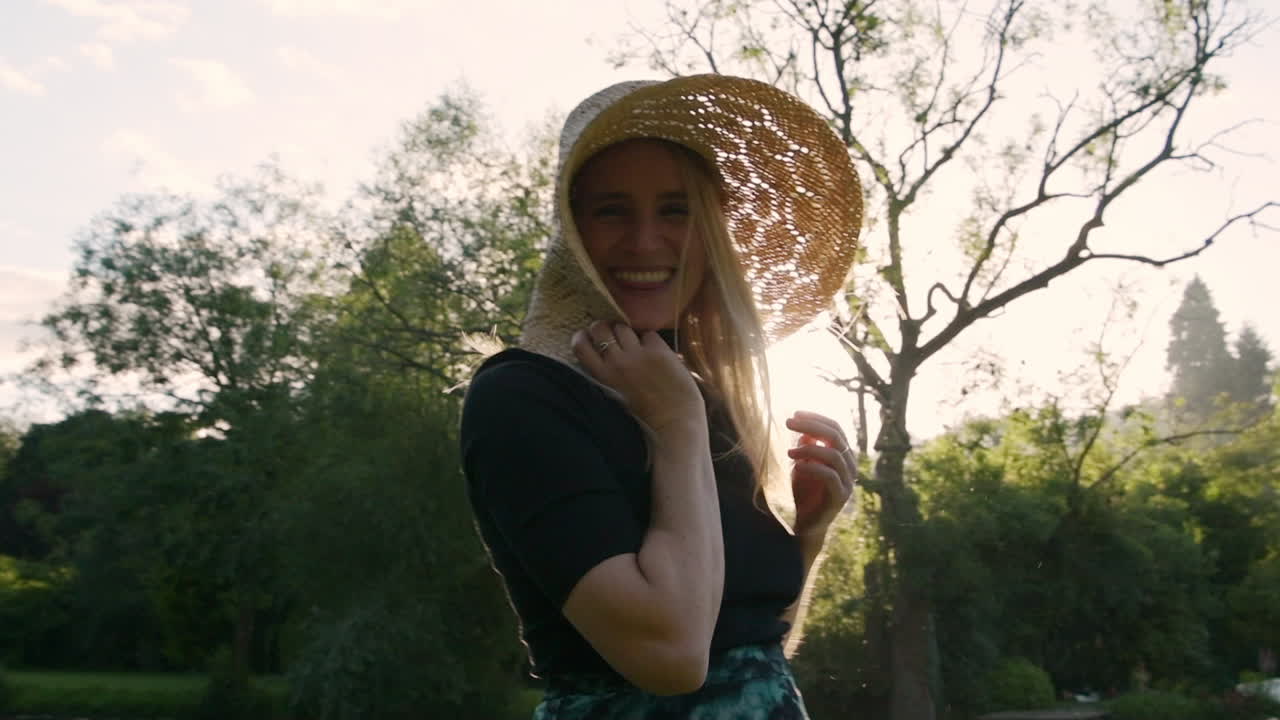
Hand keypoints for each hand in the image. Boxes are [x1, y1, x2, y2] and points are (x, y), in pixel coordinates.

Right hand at [572, 321, 704, 433]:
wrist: (675, 424)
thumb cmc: (644, 419)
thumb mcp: (613, 398)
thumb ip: (606, 378)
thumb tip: (603, 358)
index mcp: (602, 377)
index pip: (580, 345)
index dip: (583, 336)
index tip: (588, 336)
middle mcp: (617, 362)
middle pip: (600, 328)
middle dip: (604, 327)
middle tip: (611, 334)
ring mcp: (638, 354)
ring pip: (623, 327)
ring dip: (626, 332)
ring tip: (635, 343)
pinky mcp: (659, 351)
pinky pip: (649, 334)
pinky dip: (650, 340)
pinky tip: (656, 352)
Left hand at [785, 410, 854, 540]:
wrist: (807, 523)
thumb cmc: (804, 491)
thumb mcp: (802, 463)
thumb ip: (806, 447)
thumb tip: (803, 429)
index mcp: (843, 454)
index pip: (835, 428)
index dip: (815, 418)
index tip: (794, 414)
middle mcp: (849, 466)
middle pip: (836, 436)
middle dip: (811, 426)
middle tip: (788, 422)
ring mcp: (847, 481)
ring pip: (834, 454)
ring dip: (809, 449)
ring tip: (789, 453)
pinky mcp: (840, 496)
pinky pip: (830, 475)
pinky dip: (812, 467)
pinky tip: (797, 467)